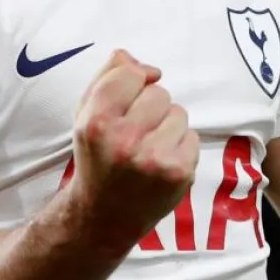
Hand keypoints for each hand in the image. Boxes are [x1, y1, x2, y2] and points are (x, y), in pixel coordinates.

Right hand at [70, 49, 198, 249]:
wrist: (103, 215)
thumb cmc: (96, 156)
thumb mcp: (86, 114)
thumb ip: (108, 77)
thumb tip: (143, 64)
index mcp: (96, 122)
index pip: (130, 73)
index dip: (132, 83)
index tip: (125, 102)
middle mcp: (124, 140)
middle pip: (158, 92)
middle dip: (149, 107)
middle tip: (134, 133)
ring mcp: (154, 158)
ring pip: (178, 112)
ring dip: (167, 126)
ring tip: (148, 148)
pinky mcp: (179, 172)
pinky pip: (193, 136)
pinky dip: (180, 146)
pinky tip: (161, 162)